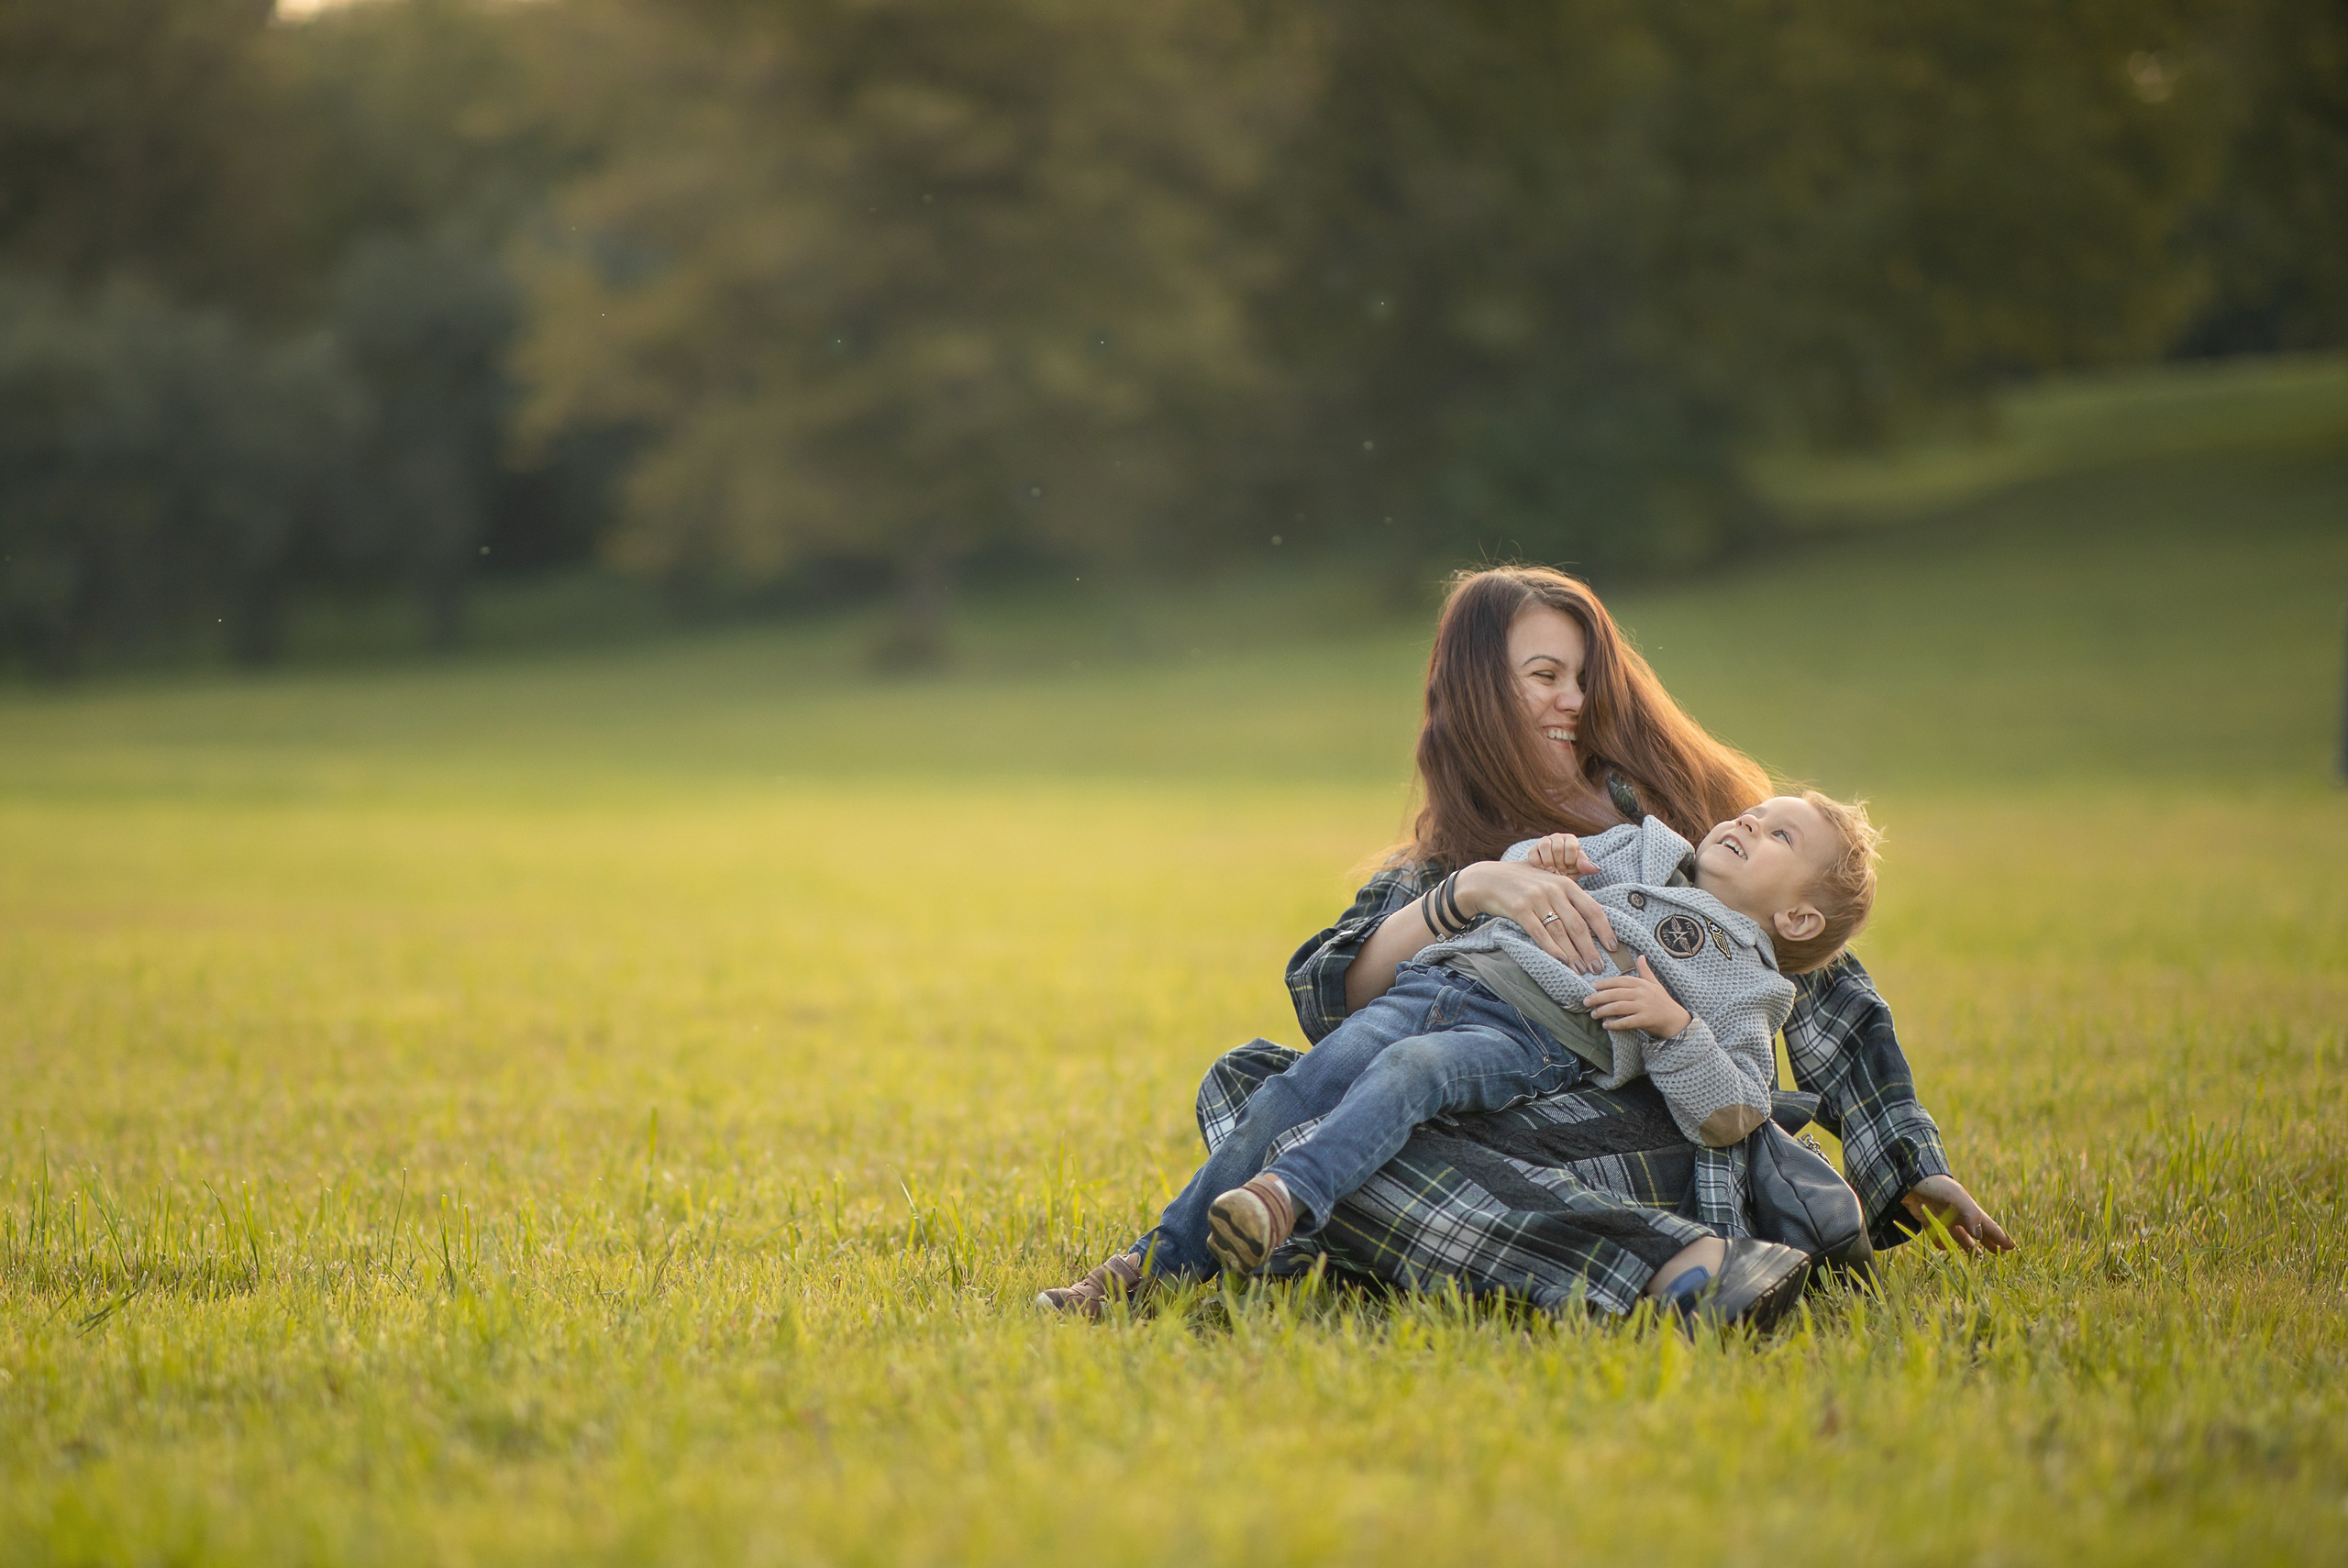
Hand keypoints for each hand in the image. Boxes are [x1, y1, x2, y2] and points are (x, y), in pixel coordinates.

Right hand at [1454, 860, 1618, 972]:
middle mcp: (1553, 890)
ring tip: (1581, 969)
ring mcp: (1536, 899)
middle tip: (1598, 967)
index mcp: (1565, 883)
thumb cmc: (1521, 880)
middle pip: (1578, 925)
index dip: (1605, 929)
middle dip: (1590, 949)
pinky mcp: (1519, 909)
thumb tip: (1597, 874)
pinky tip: (1560, 960)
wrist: (1487, 879)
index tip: (1613, 947)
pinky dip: (1551, 948)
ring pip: (1560, 932)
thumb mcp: (1548, 875)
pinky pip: (1539, 932)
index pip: (1592, 908)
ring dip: (1572, 954)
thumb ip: (1570, 880)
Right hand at [1524, 833, 1598, 877]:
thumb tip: (1597, 869)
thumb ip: (1585, 867)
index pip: (1571, 846)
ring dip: (1548, 862)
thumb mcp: (1578, 871)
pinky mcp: (1533, 849)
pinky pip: (1533, 852)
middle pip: (1557, 847)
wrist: (1551, 879)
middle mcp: (1557, 837)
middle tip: (1561, 872)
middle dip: (1559, 863)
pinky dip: (1537, 862)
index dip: (1570, 860)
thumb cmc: (1567, 873)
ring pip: (1544, 846)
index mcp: (1571, 840)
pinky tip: (1541, 869)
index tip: (1569, 868)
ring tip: (1551, 871)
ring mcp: (1544, 841)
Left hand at [1585, 956, 1691, 1037]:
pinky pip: (1626, 1021)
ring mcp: (1644, 1006)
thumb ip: (1645, 971)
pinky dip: (1615, 1024)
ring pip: (1618, 1007)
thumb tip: (1641, 956)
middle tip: (1586, 1001)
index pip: (1620, 981)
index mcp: (1642, 984)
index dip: (1605, 983)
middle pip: (1616, 994)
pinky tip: (1606, 1025)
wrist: (1677, 1021)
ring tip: (1593, 1014)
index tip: (1592, 987)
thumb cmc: (1663, 1002)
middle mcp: (1642, 993)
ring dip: (1604, 1011)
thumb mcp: (1655, 984)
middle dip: (1598, 997)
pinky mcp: (1646, 1019)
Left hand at [1900, 1174, 2015, 1253]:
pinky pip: (1938, 1235)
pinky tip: (1946, 1249)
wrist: (1907, 1178)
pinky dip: (1942, 1243)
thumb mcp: (1955, 1196)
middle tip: (2000, 1253)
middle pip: (1977, 1232)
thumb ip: (1970, 1214)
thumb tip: (1979, 1236)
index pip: (1988, 1225)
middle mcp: (1958, 1214)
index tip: (2012, 1247)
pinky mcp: (1928, 1221)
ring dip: (1969, 1246)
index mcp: (1968, 1208)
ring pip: (1960, 1236)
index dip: (2000, 1236)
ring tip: (1978, 1257)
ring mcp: (1943, 1218)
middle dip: (1989, 1242)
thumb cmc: (1935, 1185)